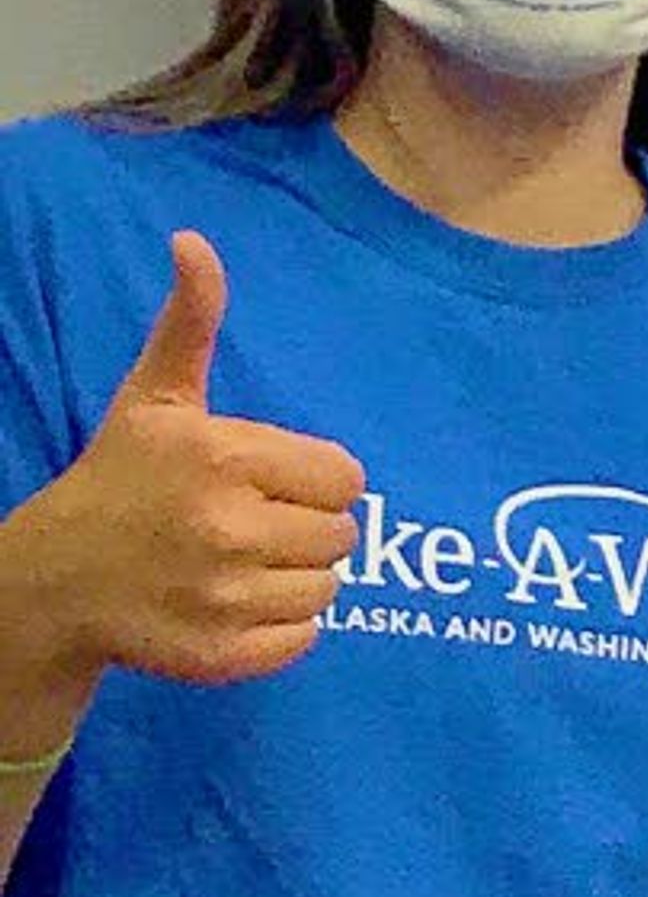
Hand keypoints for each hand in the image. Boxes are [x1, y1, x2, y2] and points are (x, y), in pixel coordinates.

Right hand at [17, 235, 361, 704]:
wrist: (52, 581)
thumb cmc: (119, 479)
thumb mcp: (155, 398)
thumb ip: (191, 322)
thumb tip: (194, 242)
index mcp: (223, 459)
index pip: (345, 478)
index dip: (311, 480)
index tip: (265, 481)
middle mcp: (227, 529)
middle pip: (342, 534)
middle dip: (303, 526)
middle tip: (246, 523)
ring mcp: (224, 598)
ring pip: (328, 587)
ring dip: (294, 577)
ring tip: (237, 563)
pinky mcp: (223, 655)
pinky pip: (305, 638)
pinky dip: (278, 627)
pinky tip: (230, 603)